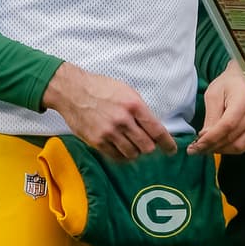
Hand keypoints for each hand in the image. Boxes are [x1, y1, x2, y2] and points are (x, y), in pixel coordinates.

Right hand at [42, 61, 175, 159]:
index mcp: (134, 105)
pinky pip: (116, 156)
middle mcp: (123, 120)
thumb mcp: (126, 91)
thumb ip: (140, 110)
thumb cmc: (100, 88)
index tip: (172, 150)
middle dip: (150, 147)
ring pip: (132, 154)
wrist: (72, 91)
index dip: (167, 143)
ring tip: (131, 143)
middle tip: (147, 144)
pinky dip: (122, 155)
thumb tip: (152, 127)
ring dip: (135, 152)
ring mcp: (109, 133)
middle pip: (146, 146)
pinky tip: (120, 148)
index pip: (157, 130)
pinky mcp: (97, 141)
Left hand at [188, 62, 244, 154]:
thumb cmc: (228, 83)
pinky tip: (219, 144)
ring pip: (239, 146)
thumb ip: (211, 117)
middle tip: (196, 149)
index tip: (195, 147)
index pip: (227, 126)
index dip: (210, 139)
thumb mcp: (213, 94)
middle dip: (212, 146)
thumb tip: (205, 138)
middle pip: (232, 138)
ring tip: (207, 147)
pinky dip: (230, 148)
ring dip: (221, 150)